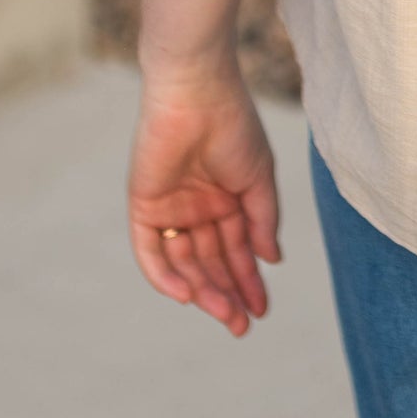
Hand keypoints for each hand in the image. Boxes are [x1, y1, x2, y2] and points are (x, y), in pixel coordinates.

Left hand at [128, 58, 281, 336]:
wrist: (198, 93)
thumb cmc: (235, 127)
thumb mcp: (258, 177)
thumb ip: (262, 219)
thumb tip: (271, 260)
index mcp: (229, 197)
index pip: (237, 248)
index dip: (249, 280)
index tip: (261, 309)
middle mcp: (200, 207)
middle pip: (212, 261)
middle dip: (227, 293)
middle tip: (243, 325)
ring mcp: (172, 208)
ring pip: (185, 262)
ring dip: (204, 290)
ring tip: (225, 314)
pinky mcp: (145, 206)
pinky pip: (152, 251)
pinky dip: (166, 276)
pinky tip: (187, 295)